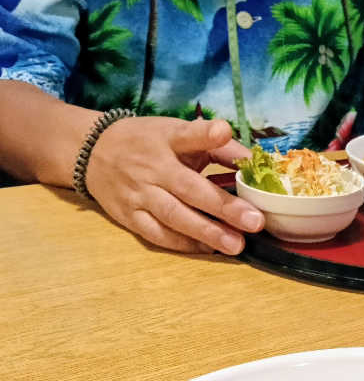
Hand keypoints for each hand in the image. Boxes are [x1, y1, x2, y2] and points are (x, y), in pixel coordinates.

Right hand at [85, 117, 264, 253]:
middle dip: (223, 207)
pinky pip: (158, 234)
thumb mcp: (177, 133)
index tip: (223, 131)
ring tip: (236, 245)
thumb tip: (253, 161)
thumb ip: (216, 146)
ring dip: (207, 232)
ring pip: (174, 216)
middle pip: (189, 188)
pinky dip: (184, 243)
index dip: (206, 134)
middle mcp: (152, 167)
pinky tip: (209, 248)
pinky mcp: (129, 216)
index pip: (187, 134)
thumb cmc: (148, 143)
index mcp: (167, 139)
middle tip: (254, 222)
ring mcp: (139, 194)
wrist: (92, 151)